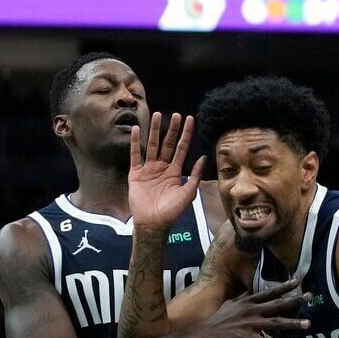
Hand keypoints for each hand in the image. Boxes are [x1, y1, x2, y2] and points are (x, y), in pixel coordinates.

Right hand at [128, 112, 204, 230]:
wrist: (153, 223)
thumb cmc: (172, 211)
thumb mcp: (188, 193)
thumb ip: (195, 175)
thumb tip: (203, 157)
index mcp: (175, 171)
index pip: (182, 148)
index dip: (186, 135)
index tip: (190, 120)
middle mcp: (162, 167)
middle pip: (167, 144)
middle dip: (172, 129)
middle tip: (176, 115)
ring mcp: (148, 169)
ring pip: (152, 146)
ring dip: (154, 131)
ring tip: (157, 115)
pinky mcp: (136, 174)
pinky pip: (135, 155)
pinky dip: (135, 143)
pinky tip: (136, 130)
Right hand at [191, 279, 310, 337]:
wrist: (204, 335)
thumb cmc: (217, 320)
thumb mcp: (230, 304)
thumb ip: (242, 298)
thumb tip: (248, 291)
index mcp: (248, 302)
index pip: (269, 292)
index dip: (284, 286)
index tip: (298, 280)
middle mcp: (251, 310)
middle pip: (277, 304)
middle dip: (295, 300)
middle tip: (310, 296)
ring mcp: (249, 324)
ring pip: (276, 323)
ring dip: (293, 324)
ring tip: (307, 324)